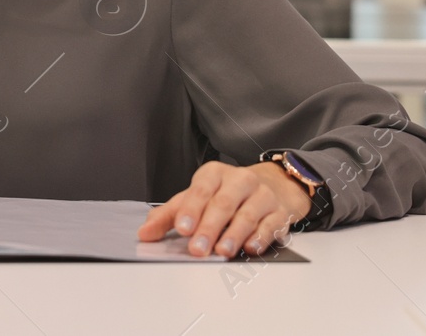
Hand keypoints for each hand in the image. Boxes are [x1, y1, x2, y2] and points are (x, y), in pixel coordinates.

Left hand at [137, 160, 312, 257]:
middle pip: (223, 204)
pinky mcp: (280, 212)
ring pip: (247, 215)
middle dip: (209, 227)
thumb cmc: (228, 193)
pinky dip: (261, 237)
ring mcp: (262, 195)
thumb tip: (145, 233)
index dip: (191, 209)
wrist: (275, 184)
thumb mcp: (198, 196)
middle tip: (197, 248)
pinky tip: (251, 247)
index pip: (201, 190)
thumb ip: (170, 215)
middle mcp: (240, 181)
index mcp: (214, 174)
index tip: (182, 228)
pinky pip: (270, 225)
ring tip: (222, 251)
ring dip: (234, 235)